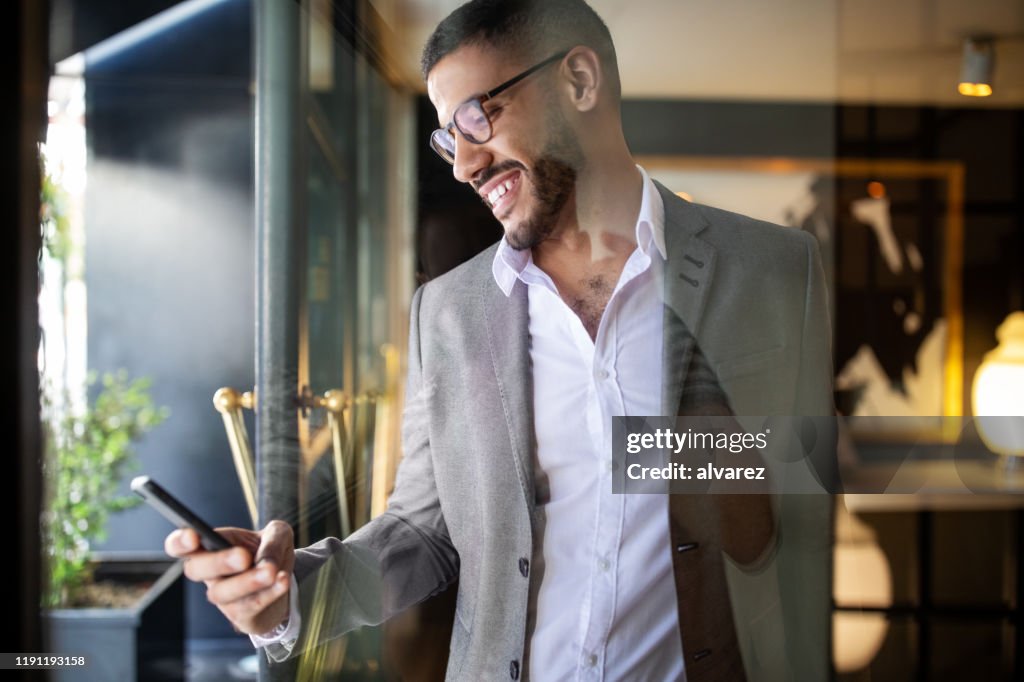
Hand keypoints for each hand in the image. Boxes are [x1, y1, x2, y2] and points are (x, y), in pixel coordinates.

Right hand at [164, 520, 294, 634]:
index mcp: (211, 547)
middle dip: (217, 562)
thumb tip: (265, 563)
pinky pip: (249, 606)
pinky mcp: (240, 615)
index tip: (193, 536)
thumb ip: (272, 540)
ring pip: (222, 593)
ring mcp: (222, 597)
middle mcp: (210, 574)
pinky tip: (282, 580)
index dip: (179, 542)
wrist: (285, 583)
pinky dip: (268, 593)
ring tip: (270, 572)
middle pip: (194, 570)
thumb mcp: (279, 534)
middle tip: (243, 556)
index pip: (179, 546)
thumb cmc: (271, 553)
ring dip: (247, 582)